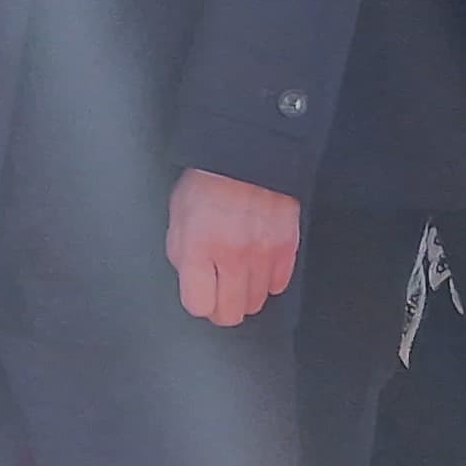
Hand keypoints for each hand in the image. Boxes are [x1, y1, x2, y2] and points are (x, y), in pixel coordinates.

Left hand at [164, 167, 301, 327]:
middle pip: (229, 314)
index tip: (199, 291)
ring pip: (255, 303)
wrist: (247, 152)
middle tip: (218, 289)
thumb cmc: (209, 180)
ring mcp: (264, 253)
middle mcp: (232, 254)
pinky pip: (279, 285)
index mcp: (199, 246)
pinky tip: (257, 263)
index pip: (198, 305)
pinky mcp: (288, 246)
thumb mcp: (178, 216)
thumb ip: (182, 254)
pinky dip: (268, 280)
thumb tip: (192, 282)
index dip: (197, 300)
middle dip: (220, 306)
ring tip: (238, 272)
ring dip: (245, 293)